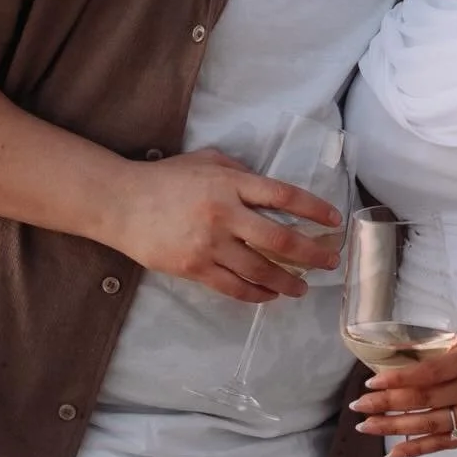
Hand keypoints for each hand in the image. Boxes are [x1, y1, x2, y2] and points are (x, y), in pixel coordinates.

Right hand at [107, 150, 343, 302]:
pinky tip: (270, 294)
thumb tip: (270, 190)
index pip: (283, 196)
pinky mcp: (194, 268)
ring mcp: (209, 244)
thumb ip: (240, 173)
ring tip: (303, 287)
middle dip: (311, 253)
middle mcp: (224, 214)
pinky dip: (257, 293)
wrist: (122, 203)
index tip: (334, 220)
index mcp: (231, 183)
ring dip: (288, 281)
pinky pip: (234, 287)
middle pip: (280, 239)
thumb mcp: (207, 162)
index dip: (314, 209)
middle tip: (330, 261)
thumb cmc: (166, 178)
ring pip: (260, 270)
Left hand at [349, 329, 456, 456]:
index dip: (397, 380)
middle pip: (425, 401)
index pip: (428, 374)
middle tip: (358, 409)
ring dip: (396, 428)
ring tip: (368, 428)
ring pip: (431, 425)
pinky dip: (419, 449)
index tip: (371, 384)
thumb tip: (402, 368)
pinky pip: (447, 443)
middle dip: (387, 406)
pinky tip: (396, 451)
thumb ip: (443, 356)